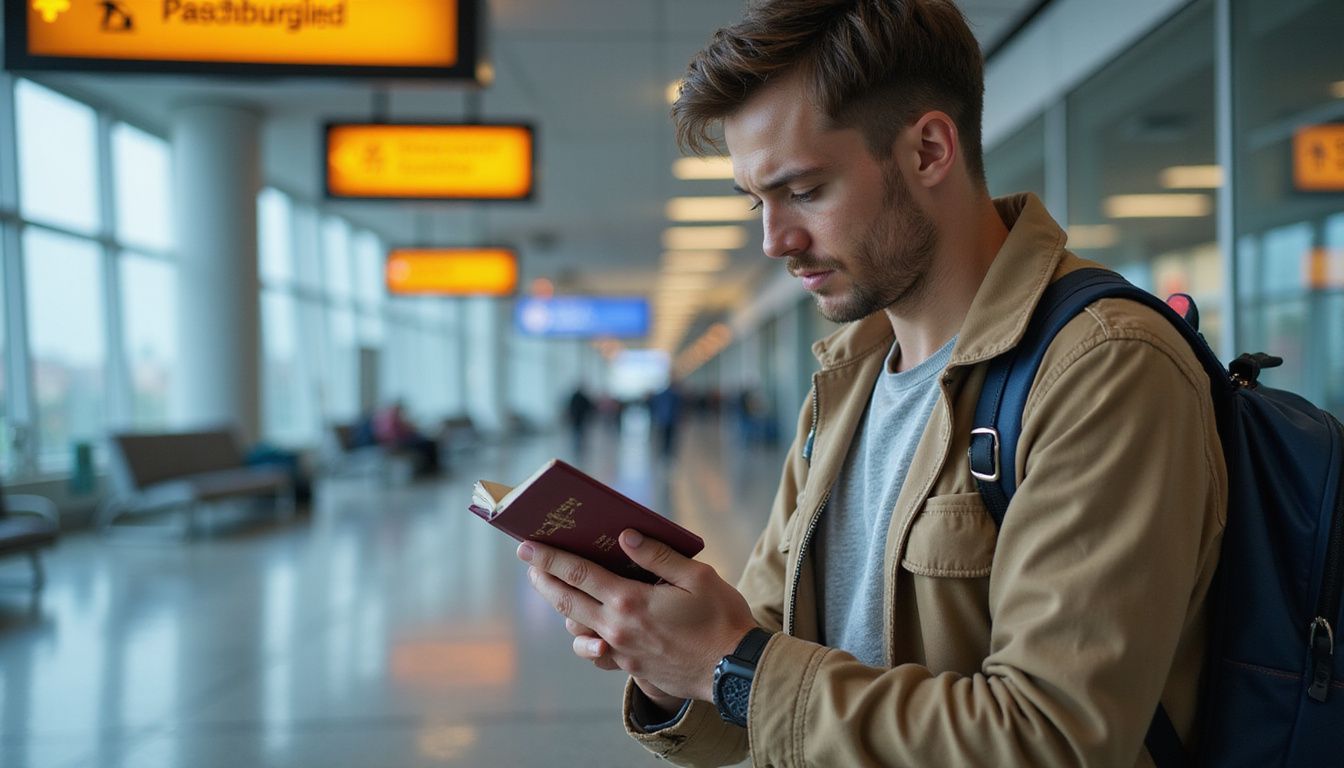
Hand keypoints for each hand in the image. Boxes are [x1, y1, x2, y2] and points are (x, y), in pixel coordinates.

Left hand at [518, 528, 758, 703]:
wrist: (734, 671)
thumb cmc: (721, 619)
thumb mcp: (696, 577)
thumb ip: (657, 555)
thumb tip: (625, 536)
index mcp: (630, 600)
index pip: (578, 573)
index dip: (549, 557)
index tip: (527, 546)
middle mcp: (617, 627)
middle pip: (566, 601)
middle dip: (543, 580)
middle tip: (528, 564)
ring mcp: (622, 651)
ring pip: (577, 630)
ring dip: (563, 609)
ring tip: (559, 592)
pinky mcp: (631, 666)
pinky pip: (597, 654)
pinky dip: (586, 640)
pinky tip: (589, 630)